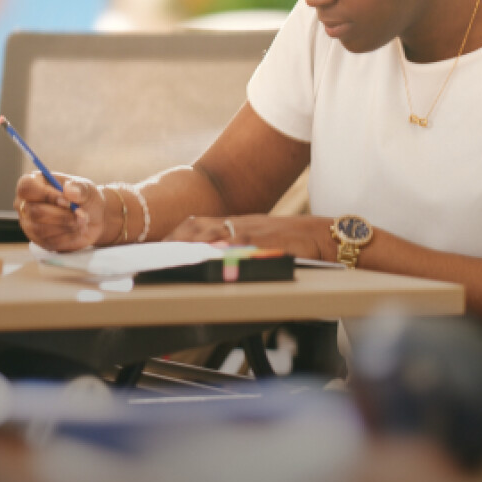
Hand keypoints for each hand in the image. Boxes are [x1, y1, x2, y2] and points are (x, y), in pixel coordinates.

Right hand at [14, 170, 107, 251]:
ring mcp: (29, 222)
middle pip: (34, 211)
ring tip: (82, 222)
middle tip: (80, 214)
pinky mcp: (37, 239)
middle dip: (62, 215)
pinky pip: (48, 242)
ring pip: (40, 229)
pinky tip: (77, 230)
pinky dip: (67, 237)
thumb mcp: (86, 188)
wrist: (93, 217)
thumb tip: (68, 192)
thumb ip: (79, 188)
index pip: (27, 187)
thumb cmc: (84, 197)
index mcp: (34, 182)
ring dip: (65, 226)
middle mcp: (26, 202)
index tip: (67, 201)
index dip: (46, 195)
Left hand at [163, 214, 333, 260]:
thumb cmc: (292, 240)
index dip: (176, 235)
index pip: (197, 224)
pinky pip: (242, 246)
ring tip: (176, 259)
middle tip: (158, 256)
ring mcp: (253, 232)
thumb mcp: (258, 239)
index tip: (159, 247)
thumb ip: (235, 246)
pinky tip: (213, 258)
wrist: (323, 235)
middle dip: (176, 241)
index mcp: (236, 222)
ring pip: (216, 234)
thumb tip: (212, 259)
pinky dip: (225, 252)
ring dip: (193, 246)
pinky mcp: (267, 241)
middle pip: (199, 227)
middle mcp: (240, 224)